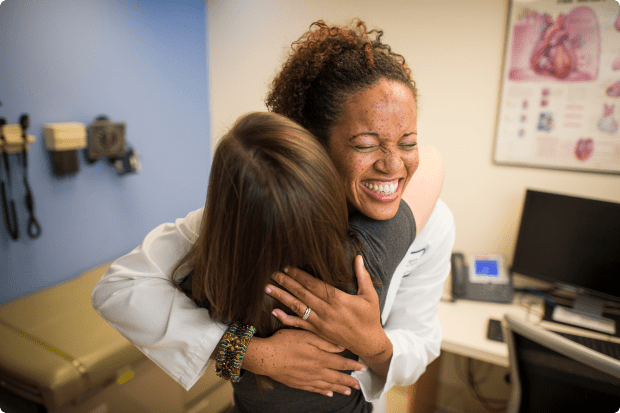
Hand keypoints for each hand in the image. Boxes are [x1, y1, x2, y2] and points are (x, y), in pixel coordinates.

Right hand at [242, 329, 365, 396]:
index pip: (341, 362)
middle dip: (349, 380)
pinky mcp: (298, 383)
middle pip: (337, 377)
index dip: (353, 366)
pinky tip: (329, 393)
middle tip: (359, 384)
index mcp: (320, 357)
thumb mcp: (306, 335)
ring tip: (349, 391)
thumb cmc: (284, 342)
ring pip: (328, 385)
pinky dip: (324, 391)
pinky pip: (315, 389)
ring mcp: (307, 378)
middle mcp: (316, 370)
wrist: (266, 357)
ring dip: (340, 388)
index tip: (363, 368)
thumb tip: (341, 347)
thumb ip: (324, 341)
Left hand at [266, 255, 389, 358]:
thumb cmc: (370, 318)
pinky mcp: (317, 331)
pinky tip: (274, 312)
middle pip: (301, 293)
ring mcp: (320, 322)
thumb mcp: (370, 296)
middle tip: (272, 272)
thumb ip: (363, 276)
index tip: (287, 266)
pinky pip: (299, 324)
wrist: (368, 343)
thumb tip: (359, 258)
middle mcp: (326, 310)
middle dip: (286, 282)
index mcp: (338, 299)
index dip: (299, 275)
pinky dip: (285, 318)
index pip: (314, 284)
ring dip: (281, 296)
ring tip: (268, 288)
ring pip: (297, 307)